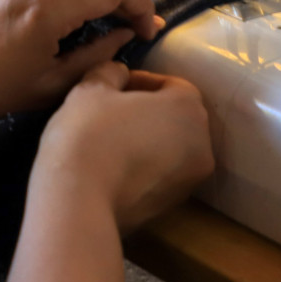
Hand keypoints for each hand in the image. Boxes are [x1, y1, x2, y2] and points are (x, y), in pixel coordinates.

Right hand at [34, 62, 214, 232]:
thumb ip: (111, 73)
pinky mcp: (171, 208)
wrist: (79, 202)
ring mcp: (189, 181)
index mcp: (189, 108)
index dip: (139, 81)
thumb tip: (118, 75)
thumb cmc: (89, 133)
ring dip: (145, 140)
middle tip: (110, 110)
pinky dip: (142, 167)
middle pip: (175, 117)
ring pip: (169, 149)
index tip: (112, 86)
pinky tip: (112, 167)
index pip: (170, 84)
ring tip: (109, 139)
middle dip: (146, 111)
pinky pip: (159, 176)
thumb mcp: (92, 89)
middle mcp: (201, 145)